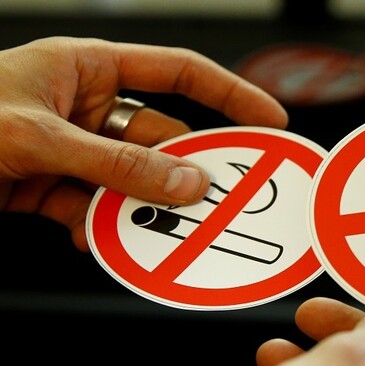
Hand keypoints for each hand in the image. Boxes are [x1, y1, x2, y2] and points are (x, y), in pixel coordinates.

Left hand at [0, 36, 287, 250]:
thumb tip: (183, 181)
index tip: (269, 122)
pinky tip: (98, 240)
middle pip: (161, 137)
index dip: (230, 95)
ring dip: (146, 207)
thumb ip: (115, 164)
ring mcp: (71, 149)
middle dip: (190, 168)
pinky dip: (102, 228)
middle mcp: (85, 106)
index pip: (179, 72)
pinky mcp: (51, 186)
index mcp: (86, 67)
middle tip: (225, 195)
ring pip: (132, 180)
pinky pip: (96, 208)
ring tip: (163, 230)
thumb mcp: (36, 137)